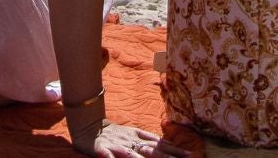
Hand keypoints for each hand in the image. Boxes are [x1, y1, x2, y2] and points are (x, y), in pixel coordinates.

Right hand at [71, 120, 191, 157]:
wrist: (88, 124)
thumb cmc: (113, 133)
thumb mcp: (133, 134)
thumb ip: (148, 141)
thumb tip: (168, 147)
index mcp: (138, 136)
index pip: (159, 144)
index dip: (174, 150)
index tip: (189, 155)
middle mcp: (130, 140)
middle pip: (150, 151)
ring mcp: (116, 145)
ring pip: (132, 155)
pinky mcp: (101, 150)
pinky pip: (107, 157)